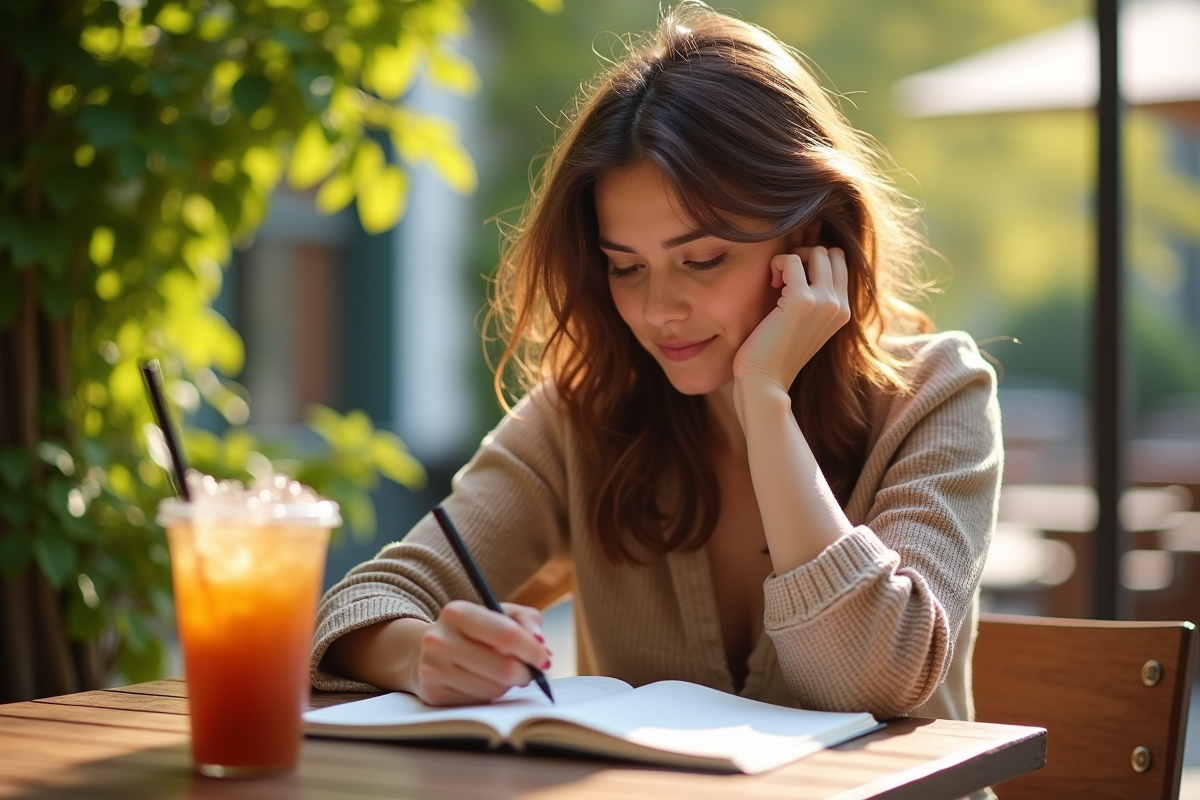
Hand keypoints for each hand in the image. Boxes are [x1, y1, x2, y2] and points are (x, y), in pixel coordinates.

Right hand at [410, 601, 551, 705]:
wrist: (428, 650)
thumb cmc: (474, 631)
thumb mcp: (499, 613)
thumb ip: (527, 621)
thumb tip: (540, 644)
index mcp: (457, 612)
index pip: (507, 635)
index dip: (532, 650)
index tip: (544, 659)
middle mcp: (439, 639)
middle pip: (503, 668)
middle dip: (525, 673)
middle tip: (530, 672)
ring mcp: (433, 668)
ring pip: (493, 689)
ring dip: (508, 686)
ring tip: (502, 674)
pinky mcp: (433, 693)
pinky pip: (478, 703)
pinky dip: (489, 696)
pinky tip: (483, 682)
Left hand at [733, 246, 849, 398]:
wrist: (765, 383)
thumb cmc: (774, 354)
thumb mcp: (802, 324)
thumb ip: (811, 299)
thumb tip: (801, 264)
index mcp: (844, 312)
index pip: (840, 264)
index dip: (815, 260)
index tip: (792, 278)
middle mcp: (840, 306)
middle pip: (832, 253)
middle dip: (805, 255)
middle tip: (783, 277)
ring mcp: (825, 302)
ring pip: (818, 251)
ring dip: (792, 258)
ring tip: (776, 281)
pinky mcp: (802, 301)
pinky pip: (791, 260)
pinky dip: (777, 263)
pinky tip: (769, 284)